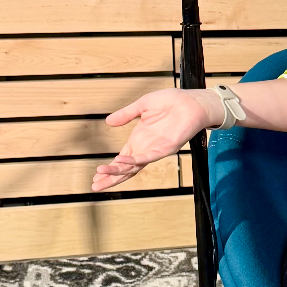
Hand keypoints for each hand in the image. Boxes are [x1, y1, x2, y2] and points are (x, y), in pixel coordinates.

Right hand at [91, 87, 220, 191]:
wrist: (192, 101)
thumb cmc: (171, 101)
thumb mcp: (142, 105)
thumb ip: (126, 114)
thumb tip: (108, 122)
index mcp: (139, 140)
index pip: (121, 159)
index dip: (109, 168)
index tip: (96, 176)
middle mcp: (146, 148)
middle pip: (125, 168)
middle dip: (110, 177)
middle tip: (95, 186)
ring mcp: (156, 150)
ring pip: (134, 166)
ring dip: (117, 170)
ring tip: (101, 174)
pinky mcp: (167, 148)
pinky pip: (148, 157)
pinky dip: (134, 160)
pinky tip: (121, 161)